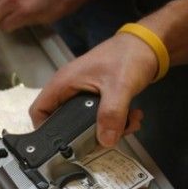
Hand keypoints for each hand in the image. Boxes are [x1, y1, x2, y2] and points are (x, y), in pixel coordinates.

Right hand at [30, 33, 158, 146]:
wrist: (148, 44)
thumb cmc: (127, 57)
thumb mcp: (119, 87)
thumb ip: (111, 114)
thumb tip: (105, 141)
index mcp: (63, 83)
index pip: (38, 110)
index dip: (43, 130)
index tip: (60, 144)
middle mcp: (69, 89)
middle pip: (62, 121)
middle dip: (84, 134)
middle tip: (104, 138)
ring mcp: (83, 92)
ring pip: (84, 121)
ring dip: (106, 128)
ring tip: (127, 125)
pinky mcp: (98, 95)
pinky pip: (99, 115)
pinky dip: (116, 120)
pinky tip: (133, 116)